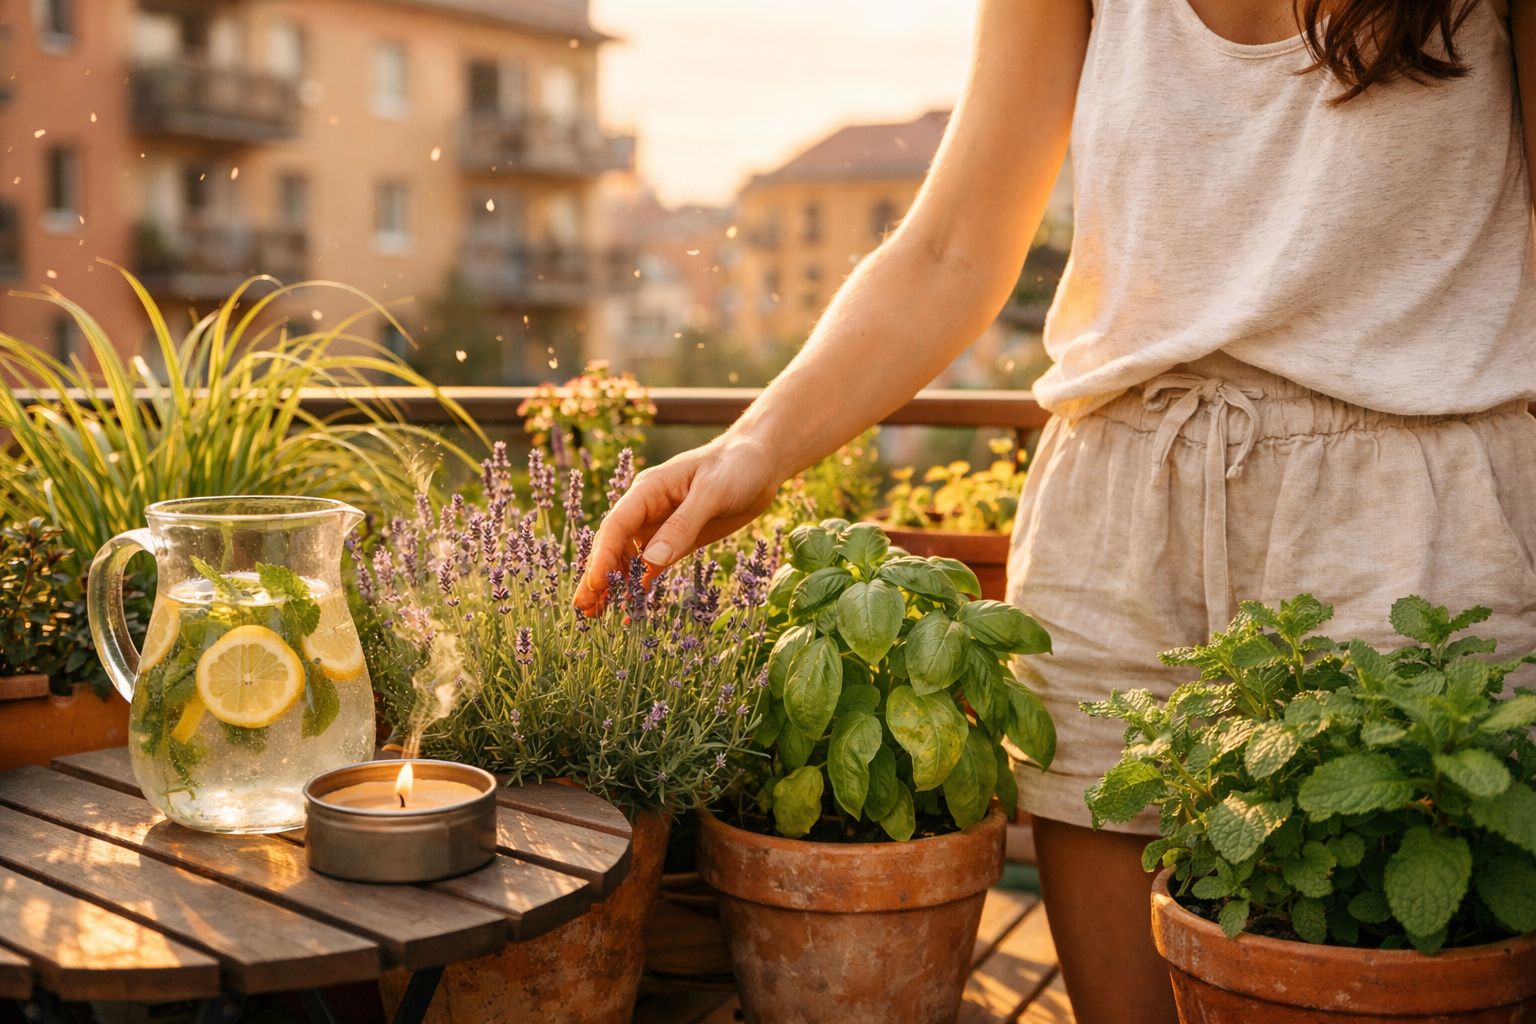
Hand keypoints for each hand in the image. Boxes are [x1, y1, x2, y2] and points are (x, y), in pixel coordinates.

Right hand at [575, 435, 779, 611]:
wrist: (761, 462)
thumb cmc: (736, 466)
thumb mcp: (712, 493)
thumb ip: (682, 526)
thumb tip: (650, 562)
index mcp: (648, 491)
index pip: (616, 527)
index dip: (603, 557)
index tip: (595, 586)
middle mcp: (647, 510)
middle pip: (613, 546)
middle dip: (598, 577)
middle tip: (583, 609)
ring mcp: (661, 527)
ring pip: (627, 560)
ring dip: (612, 586)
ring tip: (596, 616)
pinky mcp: (677, 541)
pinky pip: (650, 567)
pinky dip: (638, 588)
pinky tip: (629, 611)